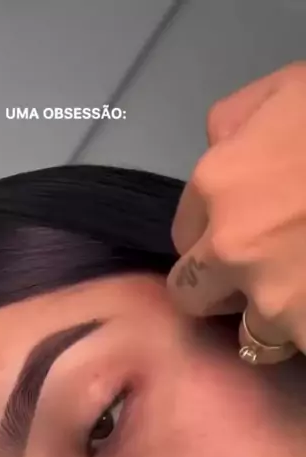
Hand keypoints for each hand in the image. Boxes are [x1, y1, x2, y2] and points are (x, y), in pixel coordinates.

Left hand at [167, 61, 305, 364]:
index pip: (181, 235)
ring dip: (274, 319)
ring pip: (251, 334)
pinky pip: (297, 348)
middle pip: (193, 296)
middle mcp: (230, 248)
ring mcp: (273, 298)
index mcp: (218, 183)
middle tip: (265, 272)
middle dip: (221, 289)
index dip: (209, 236)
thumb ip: (238, 122)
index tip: (242, 232)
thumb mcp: (290, 90)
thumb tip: (217, 149)